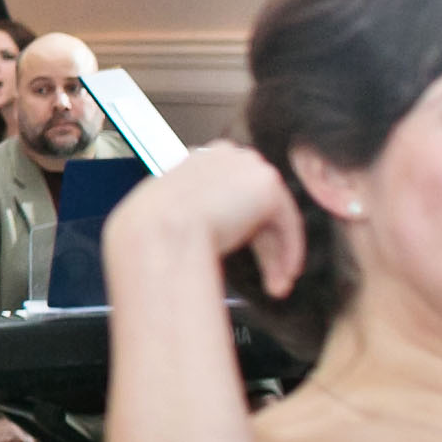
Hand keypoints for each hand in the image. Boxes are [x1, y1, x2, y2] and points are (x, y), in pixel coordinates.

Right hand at [107, 142, 307, 302]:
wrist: (159, 231)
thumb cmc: (152, 230)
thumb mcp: (169, 214)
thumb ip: (193, 213)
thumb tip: (203, 235)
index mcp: (198, 160)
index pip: (231, 192)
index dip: (241, 227)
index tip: (241, 252)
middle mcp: (225, 156)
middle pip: (256, 204)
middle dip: (264, 246)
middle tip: (268, 276)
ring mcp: (247, 166)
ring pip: (274, 216)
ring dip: (277, 255)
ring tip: (276, 284)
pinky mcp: (267, 184)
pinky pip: (287, 222)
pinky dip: (289, 251)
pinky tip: (283, 274)